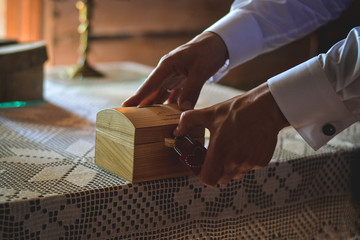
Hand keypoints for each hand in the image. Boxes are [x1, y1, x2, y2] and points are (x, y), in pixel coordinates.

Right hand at [122, 31, 227, 109]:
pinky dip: (171, 104)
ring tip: (148, 120)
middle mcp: (167, 71)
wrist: (218, 44)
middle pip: (152, 90)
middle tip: (133, 118)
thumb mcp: (201, 70)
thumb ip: (192, 89)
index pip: (149, 84)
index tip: (126, 106)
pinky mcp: (182, 80)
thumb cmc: (208, 52)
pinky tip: (169, 115)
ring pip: (162, 94)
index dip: (138, 97)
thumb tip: (183, 109)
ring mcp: (174, 76)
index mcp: (167, 65)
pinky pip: (173, 94)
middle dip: (143, 104)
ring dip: (157, 106)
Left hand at [174, 83, 288, 185]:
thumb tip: (176, 131)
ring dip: (231, 166)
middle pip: (221, 179)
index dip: (203, 173)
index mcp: (219, 152)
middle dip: (217, 170)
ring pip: (235, 174)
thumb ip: (188, 122)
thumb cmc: (236, 110)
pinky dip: (245, 161)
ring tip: (232, 147)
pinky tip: (245, 144)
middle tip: (217, 154)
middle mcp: (235, 162)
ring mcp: (249, 163)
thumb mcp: (208, 113)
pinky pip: (249, 168)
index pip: (207, 180)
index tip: (203, 163)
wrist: (266, 108)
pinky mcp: (261, 162)